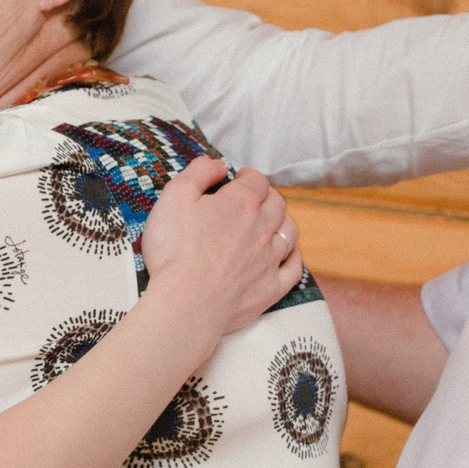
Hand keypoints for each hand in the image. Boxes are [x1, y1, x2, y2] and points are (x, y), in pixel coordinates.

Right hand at [140, 156, 301, 335]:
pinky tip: (287, 255)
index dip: (249, 177)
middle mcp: (263, 227)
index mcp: (242, 202)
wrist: (187, 303)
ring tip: (272, 222)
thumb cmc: (175, 249)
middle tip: (255, 199)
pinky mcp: (271, 288)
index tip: (240, 179)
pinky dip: (293, 257)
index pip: (257, 181)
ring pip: (289, 232)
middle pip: (277, 203)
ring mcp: (270, 259)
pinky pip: (294, 269)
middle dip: (267, 196)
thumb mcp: (175, 196)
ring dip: (282, 222)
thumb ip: (198, 172)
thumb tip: (219, 164)